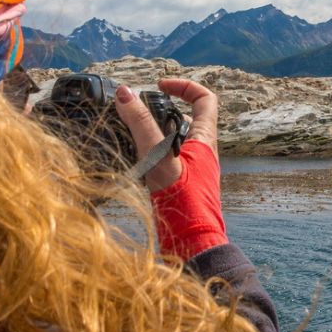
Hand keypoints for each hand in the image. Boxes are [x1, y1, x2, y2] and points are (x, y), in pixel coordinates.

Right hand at [115, 78, 227, 258]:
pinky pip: (165, 160)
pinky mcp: (179, 186)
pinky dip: (149, 154)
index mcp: (205, 141)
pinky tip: (131, 159)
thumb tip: (126, 93)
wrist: (193, 247)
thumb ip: (142, 127)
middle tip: (138, 108)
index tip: (159, 85)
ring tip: (129, 130)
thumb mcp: (160, 159)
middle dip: (163, 107)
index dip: (185, 85)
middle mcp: (201, 153)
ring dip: (154, 131)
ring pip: (174, 139)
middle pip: (188, 117)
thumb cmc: (184, 206)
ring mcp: (191, 170)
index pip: (205, 99)